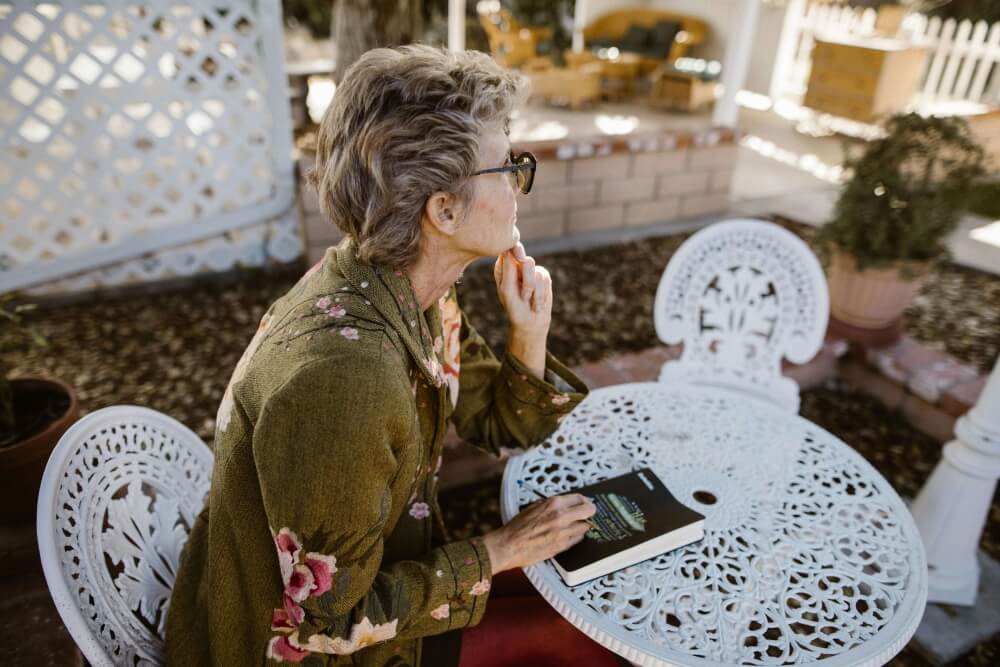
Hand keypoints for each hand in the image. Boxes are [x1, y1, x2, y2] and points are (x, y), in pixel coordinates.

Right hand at [481, 494, 595, 574]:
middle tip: (588, 514)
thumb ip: (552, 505)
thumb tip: (567, 504)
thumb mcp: (535, 506)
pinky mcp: (562, 545)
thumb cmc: (518, 526)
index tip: (585, 503)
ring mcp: (563, 532)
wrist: (509, 545)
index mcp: (553, 503)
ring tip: (574, 526)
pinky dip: (575, 537)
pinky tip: (567, 535)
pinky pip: (577, 539)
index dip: (584, 501)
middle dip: (590, 512)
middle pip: (588, 511)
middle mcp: (560, 516)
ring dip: (581, 526)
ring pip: (585, 527)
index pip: (580, 498)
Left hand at [493, 242, 551, 340]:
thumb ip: (508, 270)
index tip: (520, 259)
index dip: (516, 250)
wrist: (530, 322)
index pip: (508, 250)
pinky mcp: (543, 276)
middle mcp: (517, 266)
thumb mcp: (507, 290)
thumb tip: (508, 250)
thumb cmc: (514, 308)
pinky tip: (537, 302)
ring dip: (534, 292)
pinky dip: (541, 294)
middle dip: (528, 282)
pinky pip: (545, 279)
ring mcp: (531, 271)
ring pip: (537, 272)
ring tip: (529, 301)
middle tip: (524, 296)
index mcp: (503, 268)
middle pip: (527, 260)